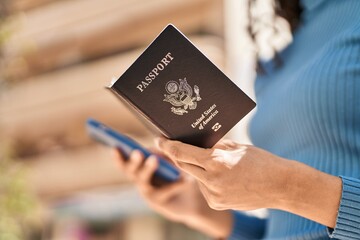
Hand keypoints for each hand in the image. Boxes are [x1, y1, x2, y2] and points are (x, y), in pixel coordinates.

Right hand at [113, 149, 232, 237]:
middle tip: (137, 152)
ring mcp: (147, 193)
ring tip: (154, 159)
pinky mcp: (158, 204)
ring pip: (142, 181)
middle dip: (132, 161)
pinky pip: (163, 192)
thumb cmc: (181, 174)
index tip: (116, 144)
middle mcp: (140, 180)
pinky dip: (175, 184)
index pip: (125, 160)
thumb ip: (165, 152)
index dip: (119, 154)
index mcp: (140, 167)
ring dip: (147, 169)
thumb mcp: (174, 160)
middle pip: (130, 171)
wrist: (194, 200)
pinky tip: (185, 179)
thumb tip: (157, 143)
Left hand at [155, 138, 290, 210]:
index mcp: (216, 161)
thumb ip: (213, 146)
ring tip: (214, 164)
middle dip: (178, 156)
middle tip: (174, 147)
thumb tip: (194, 142)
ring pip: (195, 177)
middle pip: (183, 165)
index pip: (181, 153)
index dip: (167, 146)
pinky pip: (204, 188)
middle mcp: (211, 180)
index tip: (159, 141)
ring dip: (197, 169)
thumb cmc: (260, 161)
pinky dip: (207, 181)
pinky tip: (221, 177)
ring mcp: (213, 195)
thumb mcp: (235, 147)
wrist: (280, 186)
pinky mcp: (216, 204)